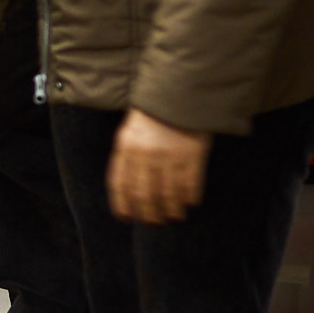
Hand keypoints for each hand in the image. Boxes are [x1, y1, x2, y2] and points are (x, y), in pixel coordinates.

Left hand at [106, 110, 211, 225]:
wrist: (180, 88)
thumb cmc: (153, 113)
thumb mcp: (130, 130)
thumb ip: (127, 157)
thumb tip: (127, 192)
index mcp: (126, 146)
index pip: (120, 184)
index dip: (122, 205)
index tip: (127, 219)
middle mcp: (146, 153)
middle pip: (143, 194)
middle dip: (148, 214)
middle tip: (154, 223)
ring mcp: (170, 154)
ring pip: (168, 193)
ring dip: (171, 210)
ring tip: (174, 218)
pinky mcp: (193, 152)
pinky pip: (190, 183)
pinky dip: (190, 197)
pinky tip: (190, 204)